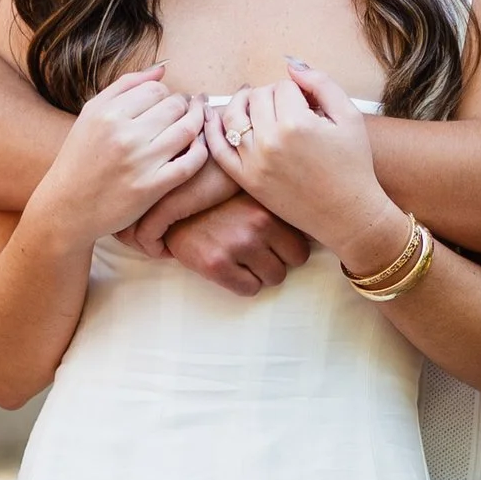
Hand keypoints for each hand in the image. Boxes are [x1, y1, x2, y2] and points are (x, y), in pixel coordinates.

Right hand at [36, 70, 205, 244]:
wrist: (67, 206)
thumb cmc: (80, 158)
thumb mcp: (91, 114)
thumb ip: (126, 86)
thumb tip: (162, 69)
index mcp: (108, 114)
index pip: (156, 89)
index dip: (165, 94)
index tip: (164, 104)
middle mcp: (124, 135)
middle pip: (175, 106)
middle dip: (183, 107)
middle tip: (183, 113)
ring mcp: (140, 162)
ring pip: (187, 129)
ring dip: (197, 124)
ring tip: (193, 125)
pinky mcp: (152, 188)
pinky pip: (190, 162)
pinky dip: (200, 151)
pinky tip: (196, 148)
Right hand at [116, 151, 311, 292]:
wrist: (170, 203)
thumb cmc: (215, 197)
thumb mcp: (250, 190)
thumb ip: (275, 204)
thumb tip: (310, 221)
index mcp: (268, 207)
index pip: (304, 242)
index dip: (290, 245)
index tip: (277, 242)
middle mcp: (257, 225)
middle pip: (294, 262)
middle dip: (279, 258)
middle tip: (260, 250)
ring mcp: (238, 245)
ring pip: (274, 277)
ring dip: (261, 272)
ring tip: (244, 257)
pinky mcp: (217, 264)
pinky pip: (250, 289)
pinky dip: (243, 283)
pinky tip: (231, 267)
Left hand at [204, 61, 396, 266]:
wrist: (348, 214)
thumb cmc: (353, 165)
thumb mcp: (349, 116)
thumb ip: (321, 83)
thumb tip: (290, 65)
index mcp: (297, 123)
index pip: (283, 86)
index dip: (297, 91)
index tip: (308, 104)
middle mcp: (270, 141)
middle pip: (258, 97)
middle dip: (272, 96)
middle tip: (287, 107)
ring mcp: (254, 162)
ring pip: (234, 116)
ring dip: (242, 103)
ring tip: (252, 102)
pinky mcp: (247, 180)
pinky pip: (219, 150)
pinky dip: (213, 130)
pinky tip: (214, 118)